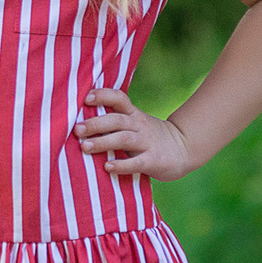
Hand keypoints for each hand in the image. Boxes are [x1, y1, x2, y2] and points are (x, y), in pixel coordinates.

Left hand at [74, 87, 195, 179]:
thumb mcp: (135, 122)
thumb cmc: (148, 136)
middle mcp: (139, 125)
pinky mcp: (153, 161)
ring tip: (84, 147)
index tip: (86, 98)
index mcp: (133, 114)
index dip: (103, 96)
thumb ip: (114, 119)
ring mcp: (147, 143)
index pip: (119, 98)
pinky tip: (107, 167)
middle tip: (77, 130)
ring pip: (123, 139)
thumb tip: (78, 119)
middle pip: (116, 120)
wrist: (184, 148)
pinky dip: (121, 165)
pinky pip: (136, 162)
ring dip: (103, 142)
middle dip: (95, 124)